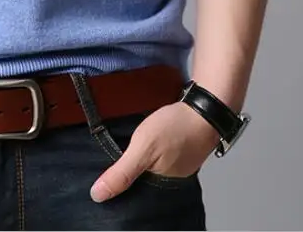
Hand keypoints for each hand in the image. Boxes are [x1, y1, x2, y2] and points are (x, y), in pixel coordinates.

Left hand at [90, 101, 219, 201]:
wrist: (205, 108)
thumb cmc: (176, 128)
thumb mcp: (143, 149)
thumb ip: (122, 173)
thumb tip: (98, 195)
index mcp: (161, 186)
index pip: (133, 193)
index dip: (117, 184)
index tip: (100, 177)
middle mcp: (170, 180)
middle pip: (141, 179)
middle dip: (127, 170)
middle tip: (111, 156)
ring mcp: (177, 165)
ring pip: (151, 165)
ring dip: (140, 157)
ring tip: (124, 147)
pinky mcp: (180, 151)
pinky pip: (160, 154)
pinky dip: (151, 148)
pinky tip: (144, 140)